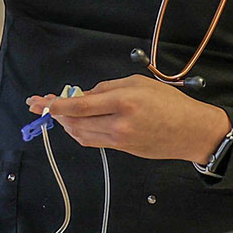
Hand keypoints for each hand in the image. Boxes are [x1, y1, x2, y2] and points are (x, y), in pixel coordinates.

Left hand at [27, 76, 230, 164]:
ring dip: (66, 124)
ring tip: (57, 112)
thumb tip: (85, 95)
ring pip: (81, 134)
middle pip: (75, 123)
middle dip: (56, 114)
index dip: (57, 105)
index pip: (81, 106)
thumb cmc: (170, 103)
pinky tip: (75, 123)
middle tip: (41, 104)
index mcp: (124, 102)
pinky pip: (93, 141)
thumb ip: (109, 88)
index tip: (40, 102)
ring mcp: (120, 140)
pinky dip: (80, 131)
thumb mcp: (139, 83)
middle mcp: (119, 124)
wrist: (191, 131)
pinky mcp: (123, 150)